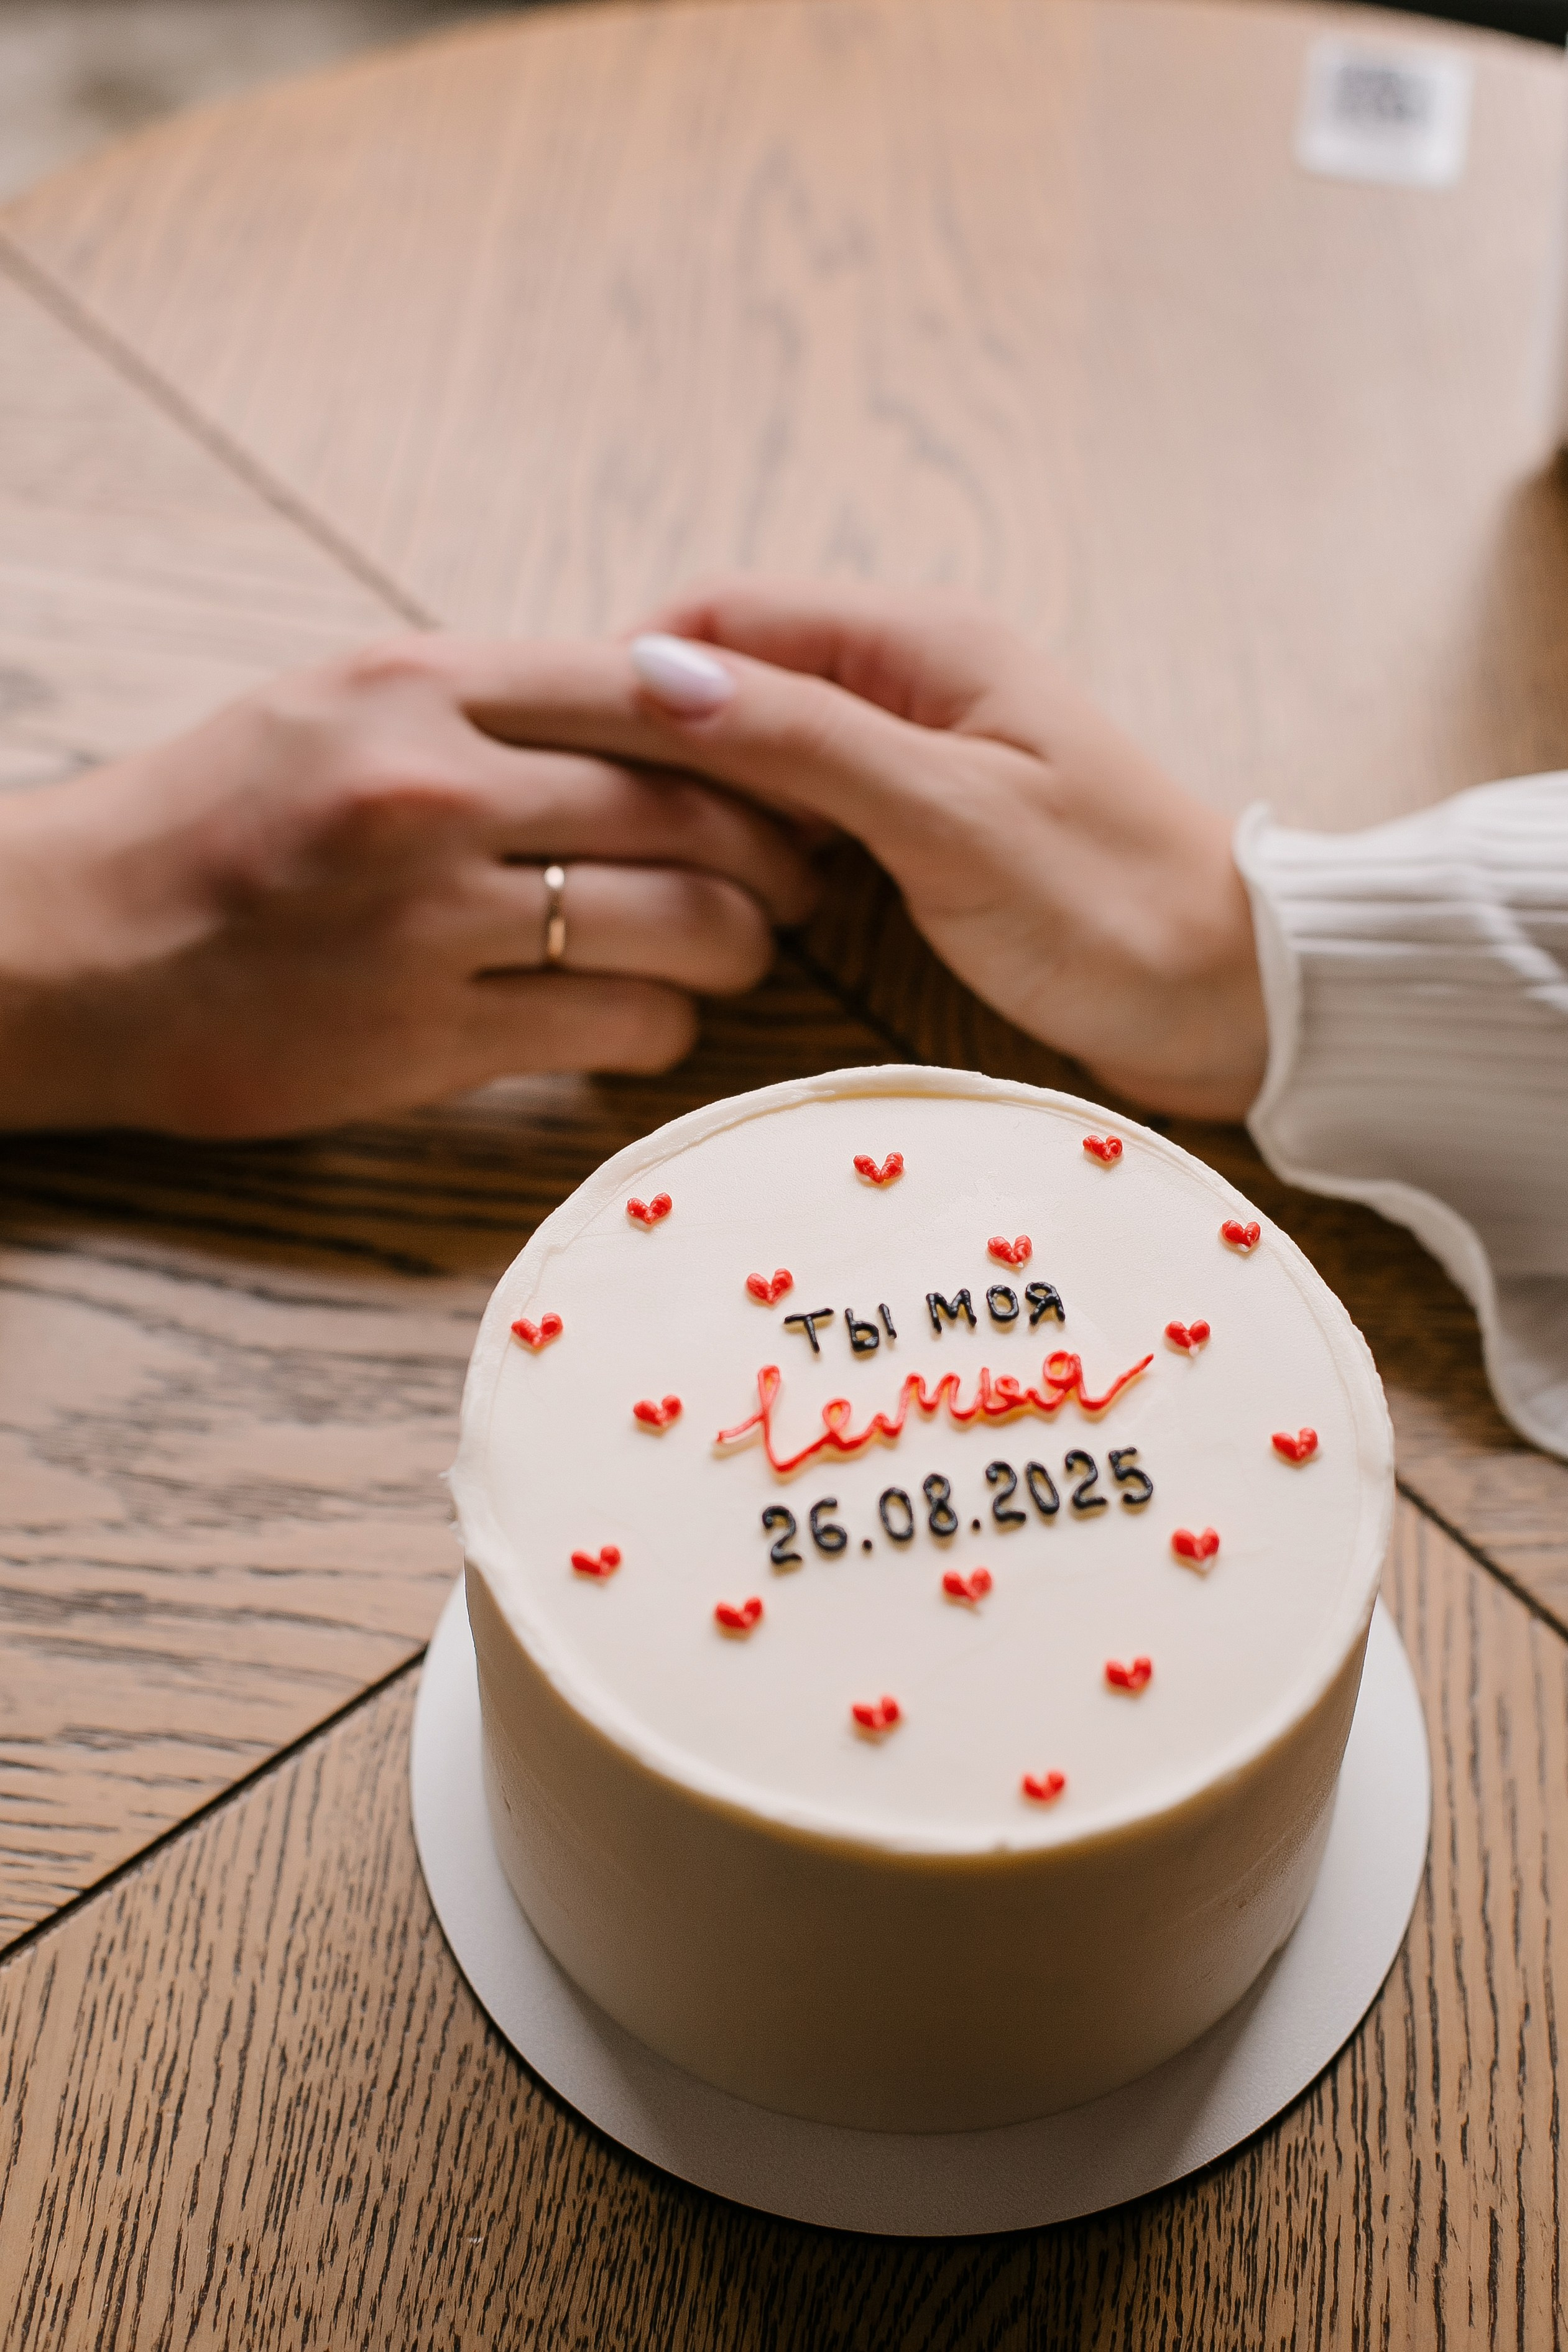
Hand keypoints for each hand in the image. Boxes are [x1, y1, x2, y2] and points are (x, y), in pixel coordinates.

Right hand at [0, 635, 813, 1135]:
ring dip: (742, 945)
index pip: (651, 690)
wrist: (75, 951)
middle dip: (779, 850)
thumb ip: (488, 702)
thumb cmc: (212, 822)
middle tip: (805, 877)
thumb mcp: (336, 708)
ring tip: (742, 951)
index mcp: (417, 686)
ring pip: (679, 922)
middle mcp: (431, 790)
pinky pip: (618, 1026)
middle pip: (692, 808)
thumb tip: (660, 699)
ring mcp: (430, 918)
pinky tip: (653, 1018)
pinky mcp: (427, 1037)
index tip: (797, 770)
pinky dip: (666, 1024)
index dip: (757, 735)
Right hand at [622, 582, 1266, 1119]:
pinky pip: (804, 811)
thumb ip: (805, 741)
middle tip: (591, 831)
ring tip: (652, 870)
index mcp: (921, 642)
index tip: (561, 752)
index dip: (633, 672)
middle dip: (659, 741)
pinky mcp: (924, 828)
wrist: (1232, 1001)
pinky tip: (729, 895)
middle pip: (735, 677)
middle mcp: (912, 679)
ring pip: (762, 749)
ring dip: (704, 799)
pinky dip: (756, 842)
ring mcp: (916, 756)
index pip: (726, 613)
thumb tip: (656, 673)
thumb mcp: (947, 817)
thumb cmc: (1110, 906)